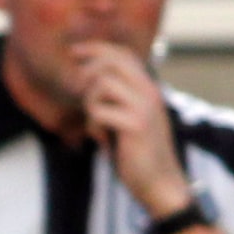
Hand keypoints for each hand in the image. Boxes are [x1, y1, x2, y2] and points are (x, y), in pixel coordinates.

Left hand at [70, 41, 190, 218]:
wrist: (160, 184)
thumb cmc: (139, 156)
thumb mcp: (129, 120)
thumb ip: (116, 100)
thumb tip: (87, 82)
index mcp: (149, 88)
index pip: (122, 54)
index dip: (96, 49)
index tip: (73, 52)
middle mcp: (149, 91)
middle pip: (110, 62)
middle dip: (86, 74)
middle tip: (77, 92)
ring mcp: (143, 106)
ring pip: (101, 86)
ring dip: (90, 106)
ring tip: (98, 127)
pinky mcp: (135, 124)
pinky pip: (98, 113)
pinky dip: (94, 128)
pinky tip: (104, 141)